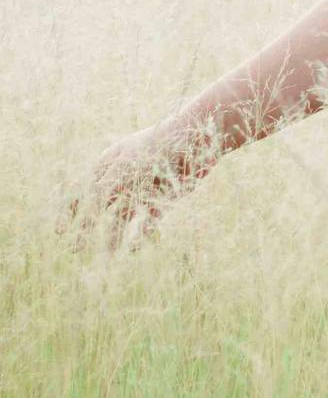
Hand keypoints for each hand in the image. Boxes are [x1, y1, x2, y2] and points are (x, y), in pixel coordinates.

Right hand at [61, 119, 219, 252]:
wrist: (197, 140)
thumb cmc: (158, 147)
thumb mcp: (125, 168)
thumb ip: (105, 189)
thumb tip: (89, 212)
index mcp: (109, 165)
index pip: (83, 190)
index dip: (69, 211)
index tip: (59, 232)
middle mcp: (124, 179)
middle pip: (100, 209)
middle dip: (87, 229)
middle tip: (76, 250)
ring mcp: (143, 190)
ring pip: (123, 218)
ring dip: (114, 237)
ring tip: (109, 256)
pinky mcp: (164, 199)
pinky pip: (148, 221)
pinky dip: (142, 233)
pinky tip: (136, 246)